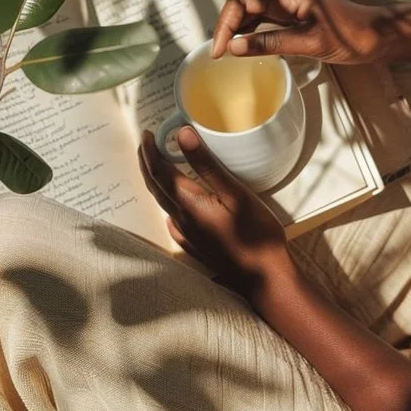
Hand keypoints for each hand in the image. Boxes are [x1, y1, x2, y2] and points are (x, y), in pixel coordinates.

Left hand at [138, 127, 293, 300]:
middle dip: (147, 163)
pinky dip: (168, 207)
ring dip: (155, 182)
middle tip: (145, 143)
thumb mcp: (235, 193)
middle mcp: (182, 220)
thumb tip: (182, 134)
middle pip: (156, 187)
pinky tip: (172, 211)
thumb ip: (207, 164)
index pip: (160, 172)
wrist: (264, 278)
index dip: (150, 151)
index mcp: (189, 203)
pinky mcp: (197, 247)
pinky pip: (174, 223)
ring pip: (163, 204)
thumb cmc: (255, 233)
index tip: (146, 132)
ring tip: (156, 166)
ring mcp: (188, 236)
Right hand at [211, 0, 394, 63]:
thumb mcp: (310, 42)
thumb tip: (236, 47)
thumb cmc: (352, 36)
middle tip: (220, 54)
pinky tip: (248, 49)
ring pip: (253, 13)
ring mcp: (291, 8)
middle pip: (244, 4)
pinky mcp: (296, 20)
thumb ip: (272, 43)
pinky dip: (251, 34)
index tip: (221, 51)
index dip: (226, 23)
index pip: (242, 0)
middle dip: (227, 26)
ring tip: (228, 53)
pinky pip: (265, 23)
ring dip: (237, 30)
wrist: (381, 36)